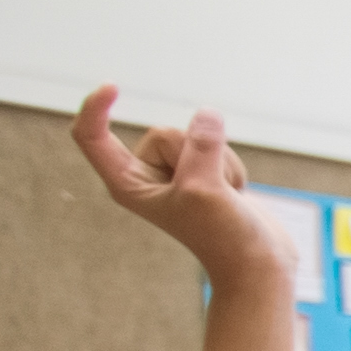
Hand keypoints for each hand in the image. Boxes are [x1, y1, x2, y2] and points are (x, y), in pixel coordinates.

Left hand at [64, 89, 286, 291]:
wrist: (258, 264)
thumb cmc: (222, 237)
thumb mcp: (205, 189)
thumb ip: (201, 146)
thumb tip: (206, 114)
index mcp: (127, 184)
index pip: (92, 137)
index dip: (95, 109)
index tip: (113, 86)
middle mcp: (147, 175)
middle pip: (164, 132)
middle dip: (194, 153)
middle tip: (209, 191)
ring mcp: (177, 173)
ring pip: (196, 135)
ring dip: (219, 161)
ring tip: (224, 195)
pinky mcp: (204, 171)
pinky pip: (216, 144)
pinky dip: (232, 166)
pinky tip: (234, 192)